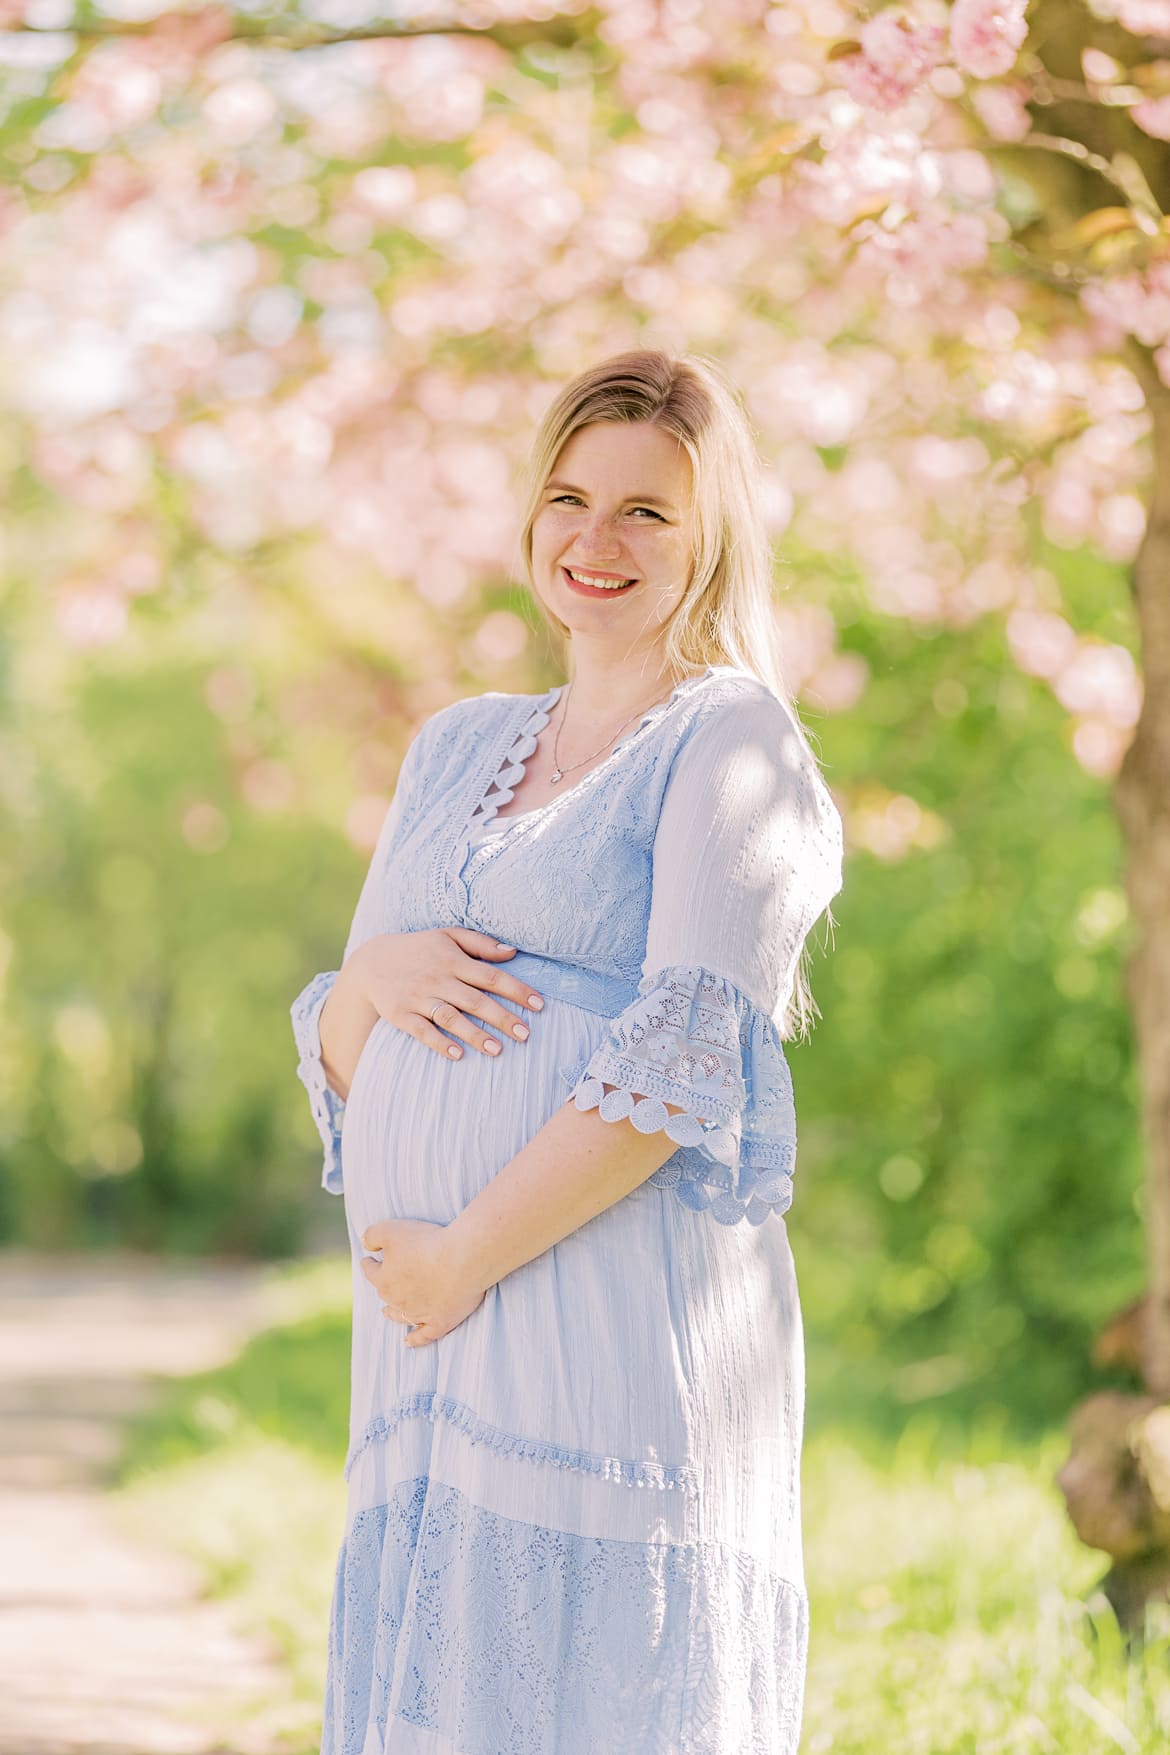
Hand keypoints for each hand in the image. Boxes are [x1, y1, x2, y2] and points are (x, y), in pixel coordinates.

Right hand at [351, 928, 544, 1061]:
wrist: (371, 961)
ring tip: (498, 1051)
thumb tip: (513, 952)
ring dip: (475, 1034)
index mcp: (454, 959)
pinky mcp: (401, 1015)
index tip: (539, 1005)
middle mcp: (439, 979)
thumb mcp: (447, 936)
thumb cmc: (419, 949)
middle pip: (476, 1000)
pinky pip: (422, 1031)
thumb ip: (481, 943)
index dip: (517, 990)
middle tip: (526, 1035)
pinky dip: (439, 1043)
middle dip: (502, 1018)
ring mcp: (419, 998)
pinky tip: (458, 1055)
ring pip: (451, 1018)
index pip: (491, 976)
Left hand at [360, 1218, 487, 1347]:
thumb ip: (372, 1236)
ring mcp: (419, 1313)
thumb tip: (366, 1245)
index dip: (369, 1263)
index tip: (368, 1260)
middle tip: (383, 1280)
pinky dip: (415, 1339)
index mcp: (385, 1279)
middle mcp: (398, 1300)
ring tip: (387, 1313)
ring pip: (400, 1316)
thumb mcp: (392, 1229)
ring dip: (393, 1314)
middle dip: (382, 1287)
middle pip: (385, 1294)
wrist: (462, 1259)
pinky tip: (408, 1341)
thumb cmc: (427, 1243)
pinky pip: (424, 1336)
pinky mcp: (440, 1322)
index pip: (370, 1271)